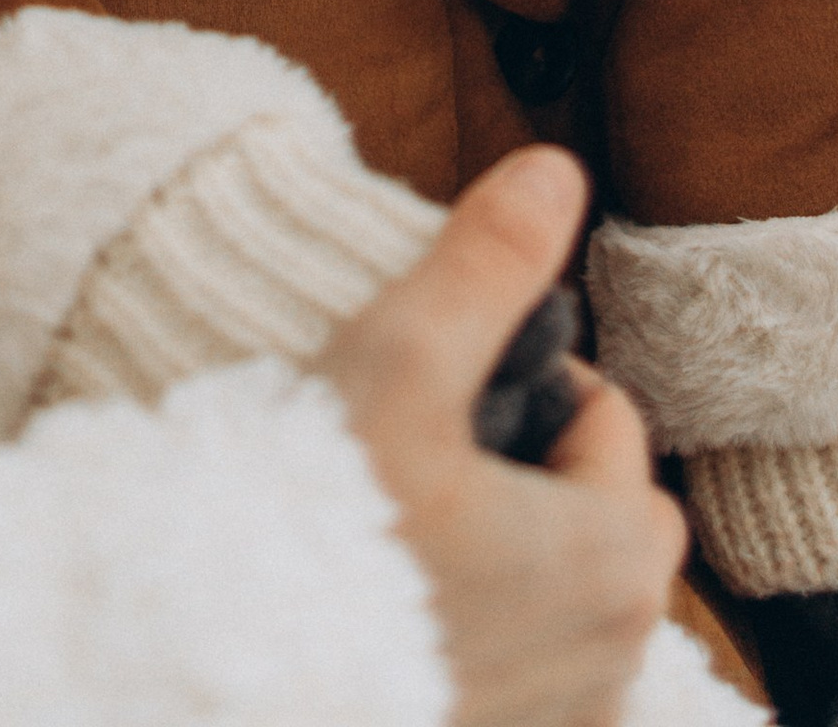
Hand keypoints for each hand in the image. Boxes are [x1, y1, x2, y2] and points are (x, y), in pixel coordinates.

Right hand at [318, 147, 686, 726]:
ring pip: (567, 599)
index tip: (437, 399)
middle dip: (537, 478)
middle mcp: (614, 661)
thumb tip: (557, 166)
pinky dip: (490, 641)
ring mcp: (561, 721)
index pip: (608, 417)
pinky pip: (530, 674)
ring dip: (514, 562)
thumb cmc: (316, 530)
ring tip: (404, 540)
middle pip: (603, 514)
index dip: (526, 385)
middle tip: (422, 465)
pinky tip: (405, 620)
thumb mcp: (400, 362)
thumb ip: (488, 262)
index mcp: (614, 559)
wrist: (223, 676)